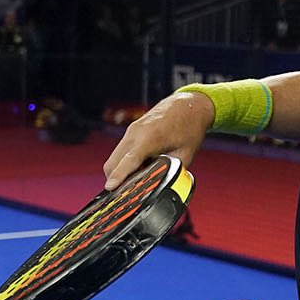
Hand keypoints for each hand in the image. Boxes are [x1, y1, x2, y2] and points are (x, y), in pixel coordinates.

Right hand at [102, 90, 216, 188]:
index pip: (129, 160)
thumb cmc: (189, 128)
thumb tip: (161, 186)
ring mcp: (131, 130)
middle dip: (116, 179)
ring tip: (135, 182)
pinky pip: (121, 150)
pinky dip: (124, 162)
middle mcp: (136, 132)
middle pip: (114, 162)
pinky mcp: (132, 130)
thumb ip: (171, 171)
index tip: (110, 187)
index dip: (119, 175)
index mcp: (150, 137)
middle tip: (125, 194)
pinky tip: (139, 169)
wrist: (188, 105)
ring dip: (119, 171)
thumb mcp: (185, 155)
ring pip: (115, 157)